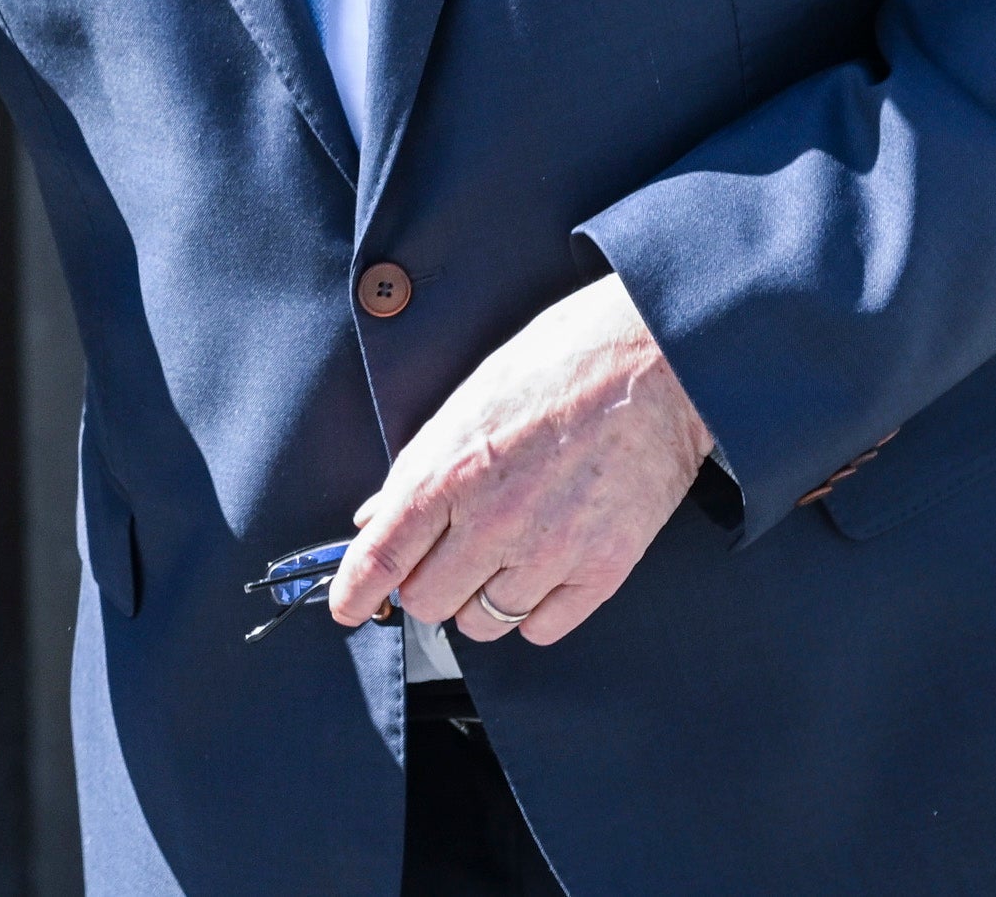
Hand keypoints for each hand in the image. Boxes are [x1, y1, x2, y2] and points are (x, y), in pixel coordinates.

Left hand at [328, 272, 712, 647]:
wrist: (649, 366)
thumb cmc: (555, 368)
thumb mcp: (465, 405)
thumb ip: (419, 468)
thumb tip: (378, 516)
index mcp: (446, 472)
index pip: (382, 556)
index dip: (354, 591)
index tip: (346, 608)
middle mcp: (492, 522)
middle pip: (427, 602)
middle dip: (423, 586)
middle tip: (440, 561)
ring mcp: (550, 551)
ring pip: (484, 622)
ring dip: (477, 601)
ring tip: (495, 561)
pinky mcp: (603, 569)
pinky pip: (543, 629)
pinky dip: (531, 613)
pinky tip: (536, 577)